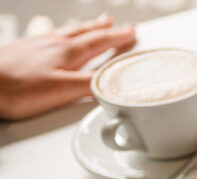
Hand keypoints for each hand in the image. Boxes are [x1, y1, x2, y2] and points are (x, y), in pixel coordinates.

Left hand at [0, 14, 136, 120]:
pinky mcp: (23, 51)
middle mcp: (53, 44)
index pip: (100, 42)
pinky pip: (52, 39)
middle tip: (115, 23)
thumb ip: (92, 86)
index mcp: (68, 52)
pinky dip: (64, 36)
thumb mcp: (63, 91)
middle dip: (104, 29)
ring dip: (85, 29)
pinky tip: (59, 40)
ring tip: (94, 24)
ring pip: (68, 33)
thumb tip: (115, 83)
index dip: (118, 38)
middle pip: (85, 33)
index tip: (132, 33)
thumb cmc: (17, 88)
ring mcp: (37, 46)